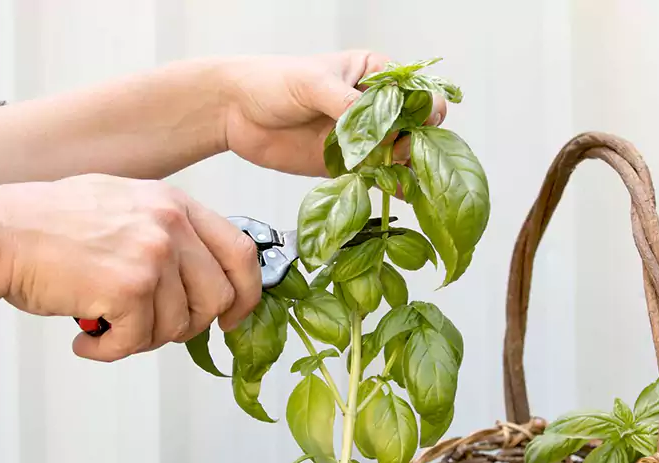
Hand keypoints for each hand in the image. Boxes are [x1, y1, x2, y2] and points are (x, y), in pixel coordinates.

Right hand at [0, 174, 259, 360]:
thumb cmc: (52, 223)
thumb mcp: (127, 206)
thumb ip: (171, 233)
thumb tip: (201, 275)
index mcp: (176, 205)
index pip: (242, 253)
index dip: (247, 292)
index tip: (233, 316)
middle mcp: (172, 226)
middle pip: (219, 297)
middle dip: (190, 325)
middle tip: (153, 327)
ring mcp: (153, 255)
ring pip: (179, 325)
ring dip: (142, 338)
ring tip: (108, 325)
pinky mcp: (129, 288)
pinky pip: (139, 341)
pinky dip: (110, 350)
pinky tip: (88, 337)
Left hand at [220, 50, 447, 176]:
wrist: (235, 112)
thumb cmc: (272, 82)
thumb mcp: (313, 83)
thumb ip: (347, 104)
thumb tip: (377, 131)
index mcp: (375, 75)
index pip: (416, 92)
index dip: (423, 109)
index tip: (412, 124)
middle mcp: (375, 108)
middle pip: (415, 127)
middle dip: (416, 141)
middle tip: (398, 149)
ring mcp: (365, 139)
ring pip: (402, 156)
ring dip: (406, 166)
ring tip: (394, 170)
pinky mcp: (350, 166)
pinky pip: (379, 178)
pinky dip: (389, 186)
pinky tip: (395, 191)